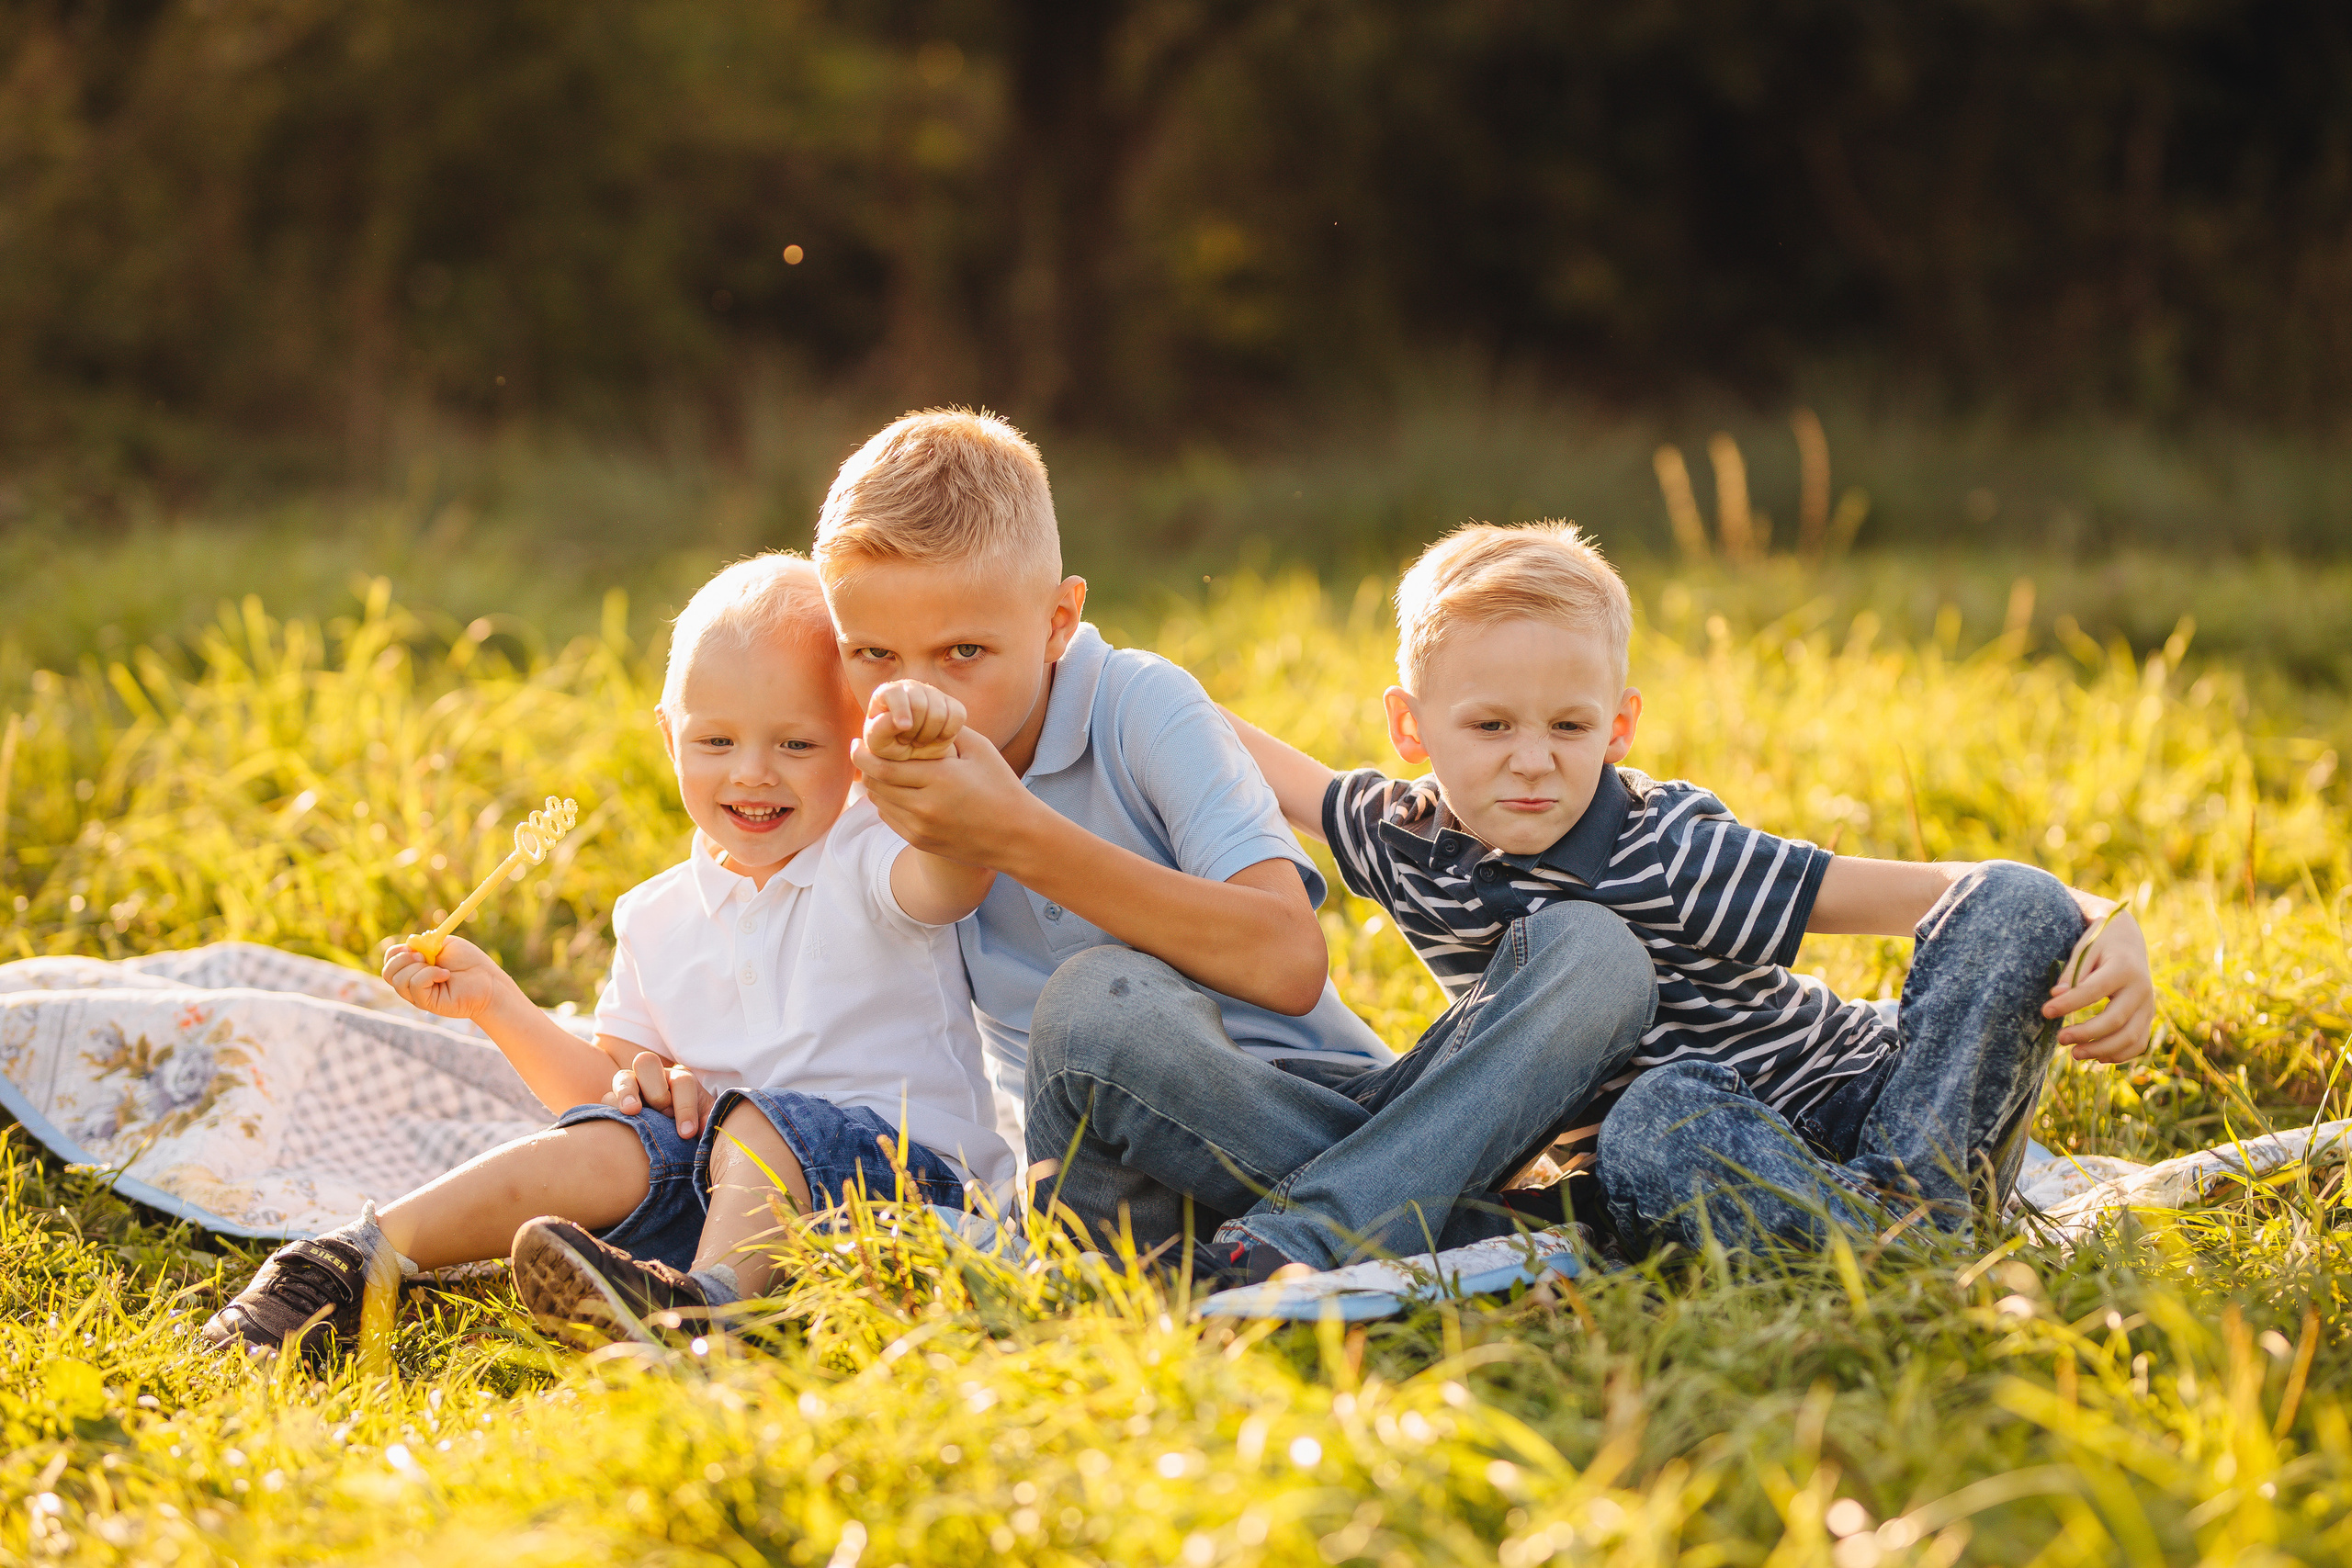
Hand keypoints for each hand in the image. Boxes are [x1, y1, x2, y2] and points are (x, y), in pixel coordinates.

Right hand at [383, 935, 507, 1021]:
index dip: (397, 952)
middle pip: (388, 972)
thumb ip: (424, 943)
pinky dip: (429, 975)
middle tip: (426, 956)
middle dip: (404, 959)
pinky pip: (414, 986)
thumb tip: (408, 945)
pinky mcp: (426, 1003)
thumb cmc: (471, 963)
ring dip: (417, 968)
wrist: (489, 982)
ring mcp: (418, 995)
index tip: (416, 947)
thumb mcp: (445, 944)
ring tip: (440, 968)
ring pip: (398, 980)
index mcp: (414, 967)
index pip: (390, 960)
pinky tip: (446, 975)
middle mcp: (412, 983)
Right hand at [602, 1051, 707, 1138]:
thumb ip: (706, 1122)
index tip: (687, 1133)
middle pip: (647, 1063)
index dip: (685, 1107)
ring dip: (626, 1093)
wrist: (668, 1139)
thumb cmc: (688, 1128)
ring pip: (623, 1077)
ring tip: (631, 1111)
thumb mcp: (702, 1123)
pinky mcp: (612, 1103)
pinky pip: (606, 1100)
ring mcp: (631, 1087)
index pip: (682, 1082)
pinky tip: (614, 1123)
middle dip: (656, 1090)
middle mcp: (653, 1078)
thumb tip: (704, 1130)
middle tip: (663, 1114)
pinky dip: (610, 1109)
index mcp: (678, 1080)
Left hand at [853, 722, 1039, 867]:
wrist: (1015, 835)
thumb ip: (947, 730)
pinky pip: (890, 818)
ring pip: (879, 802)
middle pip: (875, 784)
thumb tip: (918, 714)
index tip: (857, 741)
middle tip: (862, 752)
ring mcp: (920, 828)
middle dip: (865, 767)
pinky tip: (896, 790)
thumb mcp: (980, 749)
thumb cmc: (1001, 785)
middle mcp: (925, 806)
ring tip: (879, 769)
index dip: (863, 754)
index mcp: (939, 778)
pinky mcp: (920, 841)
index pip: (883, 766)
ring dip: (875, 784)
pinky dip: (887, 802)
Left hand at [863, 680, 964, 761]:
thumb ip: (880, 730)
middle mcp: (911, 687)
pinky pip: (958, 715)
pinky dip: (948, 733)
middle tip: (907, 741)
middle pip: (919, 704)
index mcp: (888, 692)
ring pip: (939, 712)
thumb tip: (899, 723)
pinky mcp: (953, 705)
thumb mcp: (877, 743)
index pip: (895, 693)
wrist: (912, 753)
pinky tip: (936, 739)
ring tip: (918, 741)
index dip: (900, 710)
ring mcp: (934, 694)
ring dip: (929, 734)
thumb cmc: (889, 745)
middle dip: (914, 730)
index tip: (904, 728)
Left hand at [2045, 903, 2154, 1062]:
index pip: (2093, 991)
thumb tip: (2055, 996)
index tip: (2046, 1011)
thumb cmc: (2101, 944)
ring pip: (2130, 1037)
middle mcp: (2141, 989)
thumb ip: (2071, 974)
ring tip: (2074, 1054)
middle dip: (2086, 1034)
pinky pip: (2138, 1042)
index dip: (2069, 1004)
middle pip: (2115, 1020)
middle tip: (2059, 1038)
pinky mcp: (2148, 1017)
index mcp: (2123, 968)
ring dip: (2102, 1050)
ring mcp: (2148, 1005)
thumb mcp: (2084, 950)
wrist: (2129, 940)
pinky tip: (2097, 1057)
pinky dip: (2119, 1054)